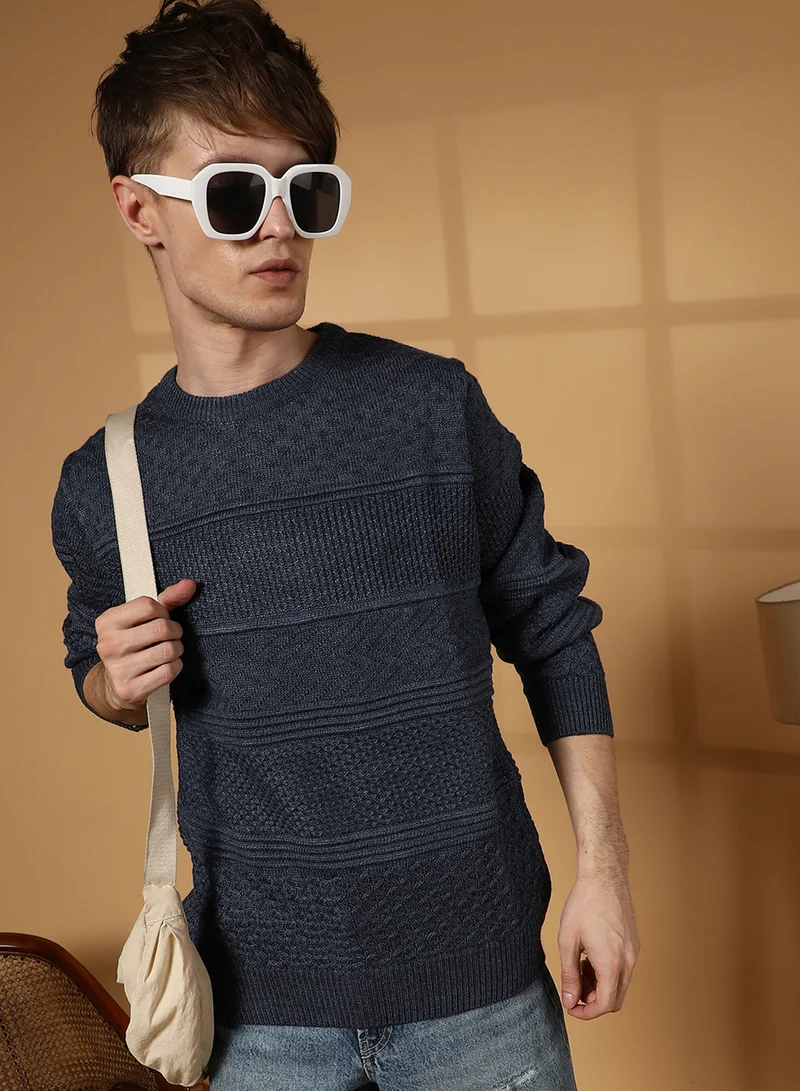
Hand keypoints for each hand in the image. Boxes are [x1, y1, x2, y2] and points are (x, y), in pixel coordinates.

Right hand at [94, 577, 197, 711]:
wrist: (115, 685)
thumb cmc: (134, 644)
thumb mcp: (144, 619)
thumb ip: (168, 599)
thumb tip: (190, 584)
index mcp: (107, 622)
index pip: (148, 605)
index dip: (163, 611)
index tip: (162, 619)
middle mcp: (108, 645)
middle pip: (161, 628)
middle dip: (175, 631)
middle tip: (172, 636)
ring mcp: (117, 669)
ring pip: (168, 650)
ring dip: (177, 650)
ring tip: (170, 650)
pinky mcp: (130, 689)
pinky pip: (168, 672)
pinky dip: (175, 667)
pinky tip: (167, 666)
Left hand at [557, 871, 639, 1018]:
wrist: (604, 877)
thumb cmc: (584, 904)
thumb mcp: (568, 941)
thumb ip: (569, 975)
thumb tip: (569, 1000)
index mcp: (611, 963)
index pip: (604, 1005)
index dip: (586, 1013)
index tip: (571, 1006)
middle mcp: (627, 962)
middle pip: (615, 1000)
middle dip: (593, 1001)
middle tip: (573, 988)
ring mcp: (633, 953)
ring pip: (619, 985)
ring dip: (600, 986)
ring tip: (579, 967)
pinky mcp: (633, 944)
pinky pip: (623, 970)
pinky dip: (607, 972)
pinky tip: (590, 956)